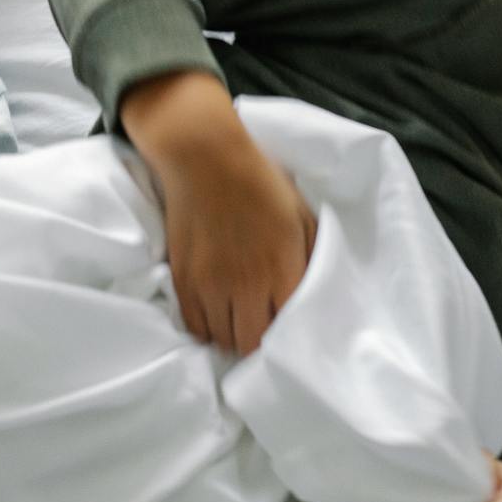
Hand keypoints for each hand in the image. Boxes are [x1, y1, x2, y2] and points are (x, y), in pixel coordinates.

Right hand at [119, 71, 316, 353]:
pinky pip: (195, 327)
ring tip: (240, 321)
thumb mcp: (302, 215)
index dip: (290, 335)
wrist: (205, 157)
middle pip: (252, 344)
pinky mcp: (183, 280)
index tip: (290, 329)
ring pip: (223, 340)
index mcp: (281, 267)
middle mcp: (246, 284)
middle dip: (260, 341)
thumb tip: (318, 291)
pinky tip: (217, 315)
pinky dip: (208, 328)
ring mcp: (210, 285)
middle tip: (264, 328)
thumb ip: (314, 257)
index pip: (287, 330)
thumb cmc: (260, 182)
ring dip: (233, 336)